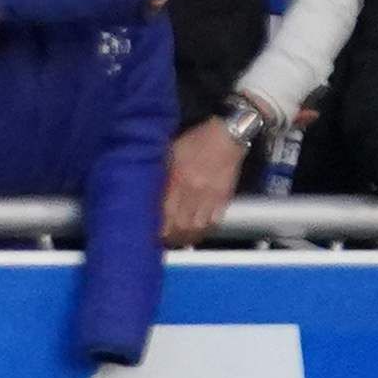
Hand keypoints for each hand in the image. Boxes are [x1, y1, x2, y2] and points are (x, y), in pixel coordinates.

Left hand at [161, 116, 245, 243]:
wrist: (227, 135)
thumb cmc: (197, 141)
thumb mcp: (172, 152)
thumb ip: (162, 172)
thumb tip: (150, 189)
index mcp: (178, 179)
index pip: (166, 212)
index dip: (159, 228)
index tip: (153, 235)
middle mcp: (194, 191)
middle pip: (181, 224)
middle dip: (172, 237)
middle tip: (165, 241)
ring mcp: (211, 195)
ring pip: (198, 225)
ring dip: (188, 237)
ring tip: (180, 241)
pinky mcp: (224, 196)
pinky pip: (215, 220)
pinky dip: (206, 230)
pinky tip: (199, 232)